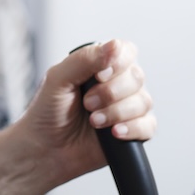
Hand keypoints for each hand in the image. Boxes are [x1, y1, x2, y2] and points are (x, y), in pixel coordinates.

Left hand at [14, 39, 155, 183]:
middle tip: (87, 103)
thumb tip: (115, 45)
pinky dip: (132, 128)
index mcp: (100, 65)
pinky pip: (148, 125)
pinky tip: (113, 133)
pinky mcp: (133, 131)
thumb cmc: (48, 111)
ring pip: (143, 101)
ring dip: (116, 112)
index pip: (126, 51)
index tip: (99, 75)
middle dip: (110, 93)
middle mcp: (118, 83)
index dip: (118, 62)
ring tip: (93, 121)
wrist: (45, 149)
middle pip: (136, 77)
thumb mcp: (58, 78)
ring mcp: (127, 108)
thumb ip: (85, 59)